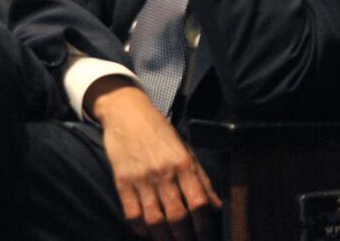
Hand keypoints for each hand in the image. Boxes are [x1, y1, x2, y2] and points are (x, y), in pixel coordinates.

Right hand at [89, 77, 221, 239]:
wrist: (125, 111)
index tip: (206, 239)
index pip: (199, 203)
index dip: (205, 228)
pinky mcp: (122, 180)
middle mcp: (163, 172)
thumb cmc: (159, 130)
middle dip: (185, 238)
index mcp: (182, 164)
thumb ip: (201, 178)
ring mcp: (141, 178)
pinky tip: (147, 232)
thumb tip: (217, 207)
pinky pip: (132, 213)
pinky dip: (141, 229)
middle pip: (178, 217)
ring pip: (155, 220)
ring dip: (164, 238)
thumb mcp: (185, 149)